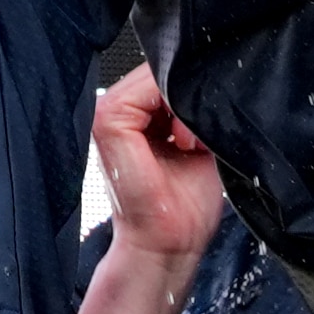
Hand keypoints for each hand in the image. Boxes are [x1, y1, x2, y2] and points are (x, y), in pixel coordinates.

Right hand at [92, 69, 225, 260]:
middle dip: (187, 95)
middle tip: (198, 137)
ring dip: (182, 103)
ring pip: (156, 76)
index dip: (190, 89)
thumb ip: (194, 109)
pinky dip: (172, 108)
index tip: (203, 126)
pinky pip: (146, 87)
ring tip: (190, 142)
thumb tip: (206, 78)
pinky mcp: (107, 120)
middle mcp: (116, 109)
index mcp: (133, 114)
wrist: (171, 242)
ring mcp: (106, 111)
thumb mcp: (198, 142)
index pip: (164, 74)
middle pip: (160, 71)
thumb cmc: (184, 205)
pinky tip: (181, 141)